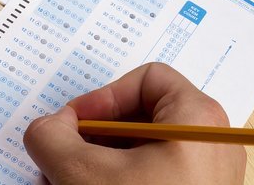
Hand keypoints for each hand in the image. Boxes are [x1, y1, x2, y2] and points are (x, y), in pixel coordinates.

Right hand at [24, 63, 246, 183]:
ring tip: (67, 180)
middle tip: (63, 154)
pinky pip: (147, 175)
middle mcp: (207, 144)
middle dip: (91, 135)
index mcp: (196, 119)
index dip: (102, 95)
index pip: (146, 79)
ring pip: (138, 150)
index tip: (73, 122)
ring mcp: (202, 174)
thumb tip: (45, 128)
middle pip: (140, 115)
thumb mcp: (81, 172)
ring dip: (96, 161)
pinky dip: (113, 180)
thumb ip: (50, 136)